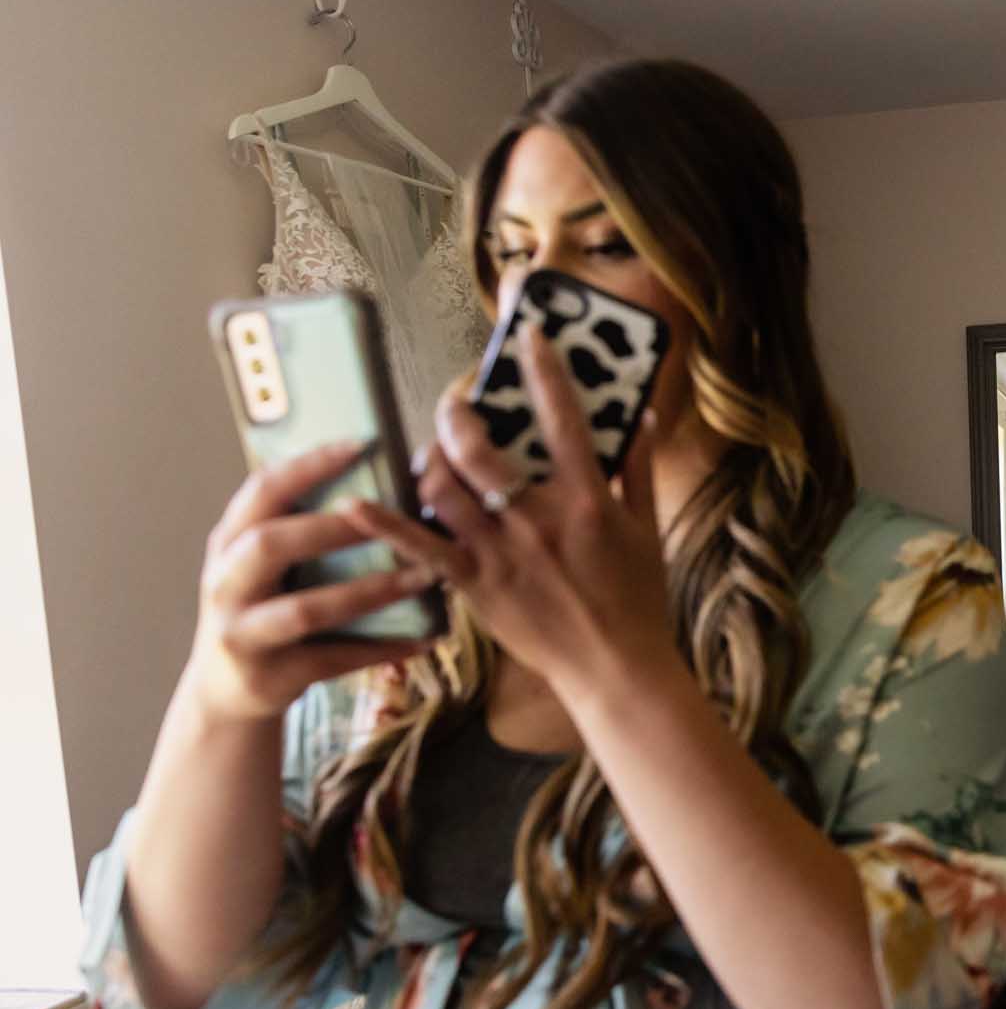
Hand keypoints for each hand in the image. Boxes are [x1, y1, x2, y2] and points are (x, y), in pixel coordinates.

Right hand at [187, 441, 438, 721]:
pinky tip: (426, 637)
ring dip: (370, 592)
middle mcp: (226, 582)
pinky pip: (334, 659)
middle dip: (333, 528)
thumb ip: (299, 527)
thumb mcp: (262, 565)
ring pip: (306, 610)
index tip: (360, 443)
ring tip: (424, 577)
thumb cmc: (263, 609)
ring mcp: (242, 632)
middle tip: (393, 516)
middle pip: (270, 545)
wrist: (224, 693)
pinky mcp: (269, 676)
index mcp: (229, 542)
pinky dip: (383, 648)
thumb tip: (378, 481)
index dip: (308, 465)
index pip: (261, 490)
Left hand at [343, 325, 674, 695]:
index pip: (562, 418)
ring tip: (433, 452)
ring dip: (429, 459)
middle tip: (458, 402)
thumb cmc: (638, 601)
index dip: (543, 369)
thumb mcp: (649, 529)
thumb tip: (640, 417)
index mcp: (588, 499)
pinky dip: (384, 525)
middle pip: (479, 448)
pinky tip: (354, 502)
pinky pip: (420, 550)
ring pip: (442, 489)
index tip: (529, 337)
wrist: (617, 671)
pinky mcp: (475, 588)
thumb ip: (639, 469)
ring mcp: (500, 554)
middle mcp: (536, 520)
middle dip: (460, 412)